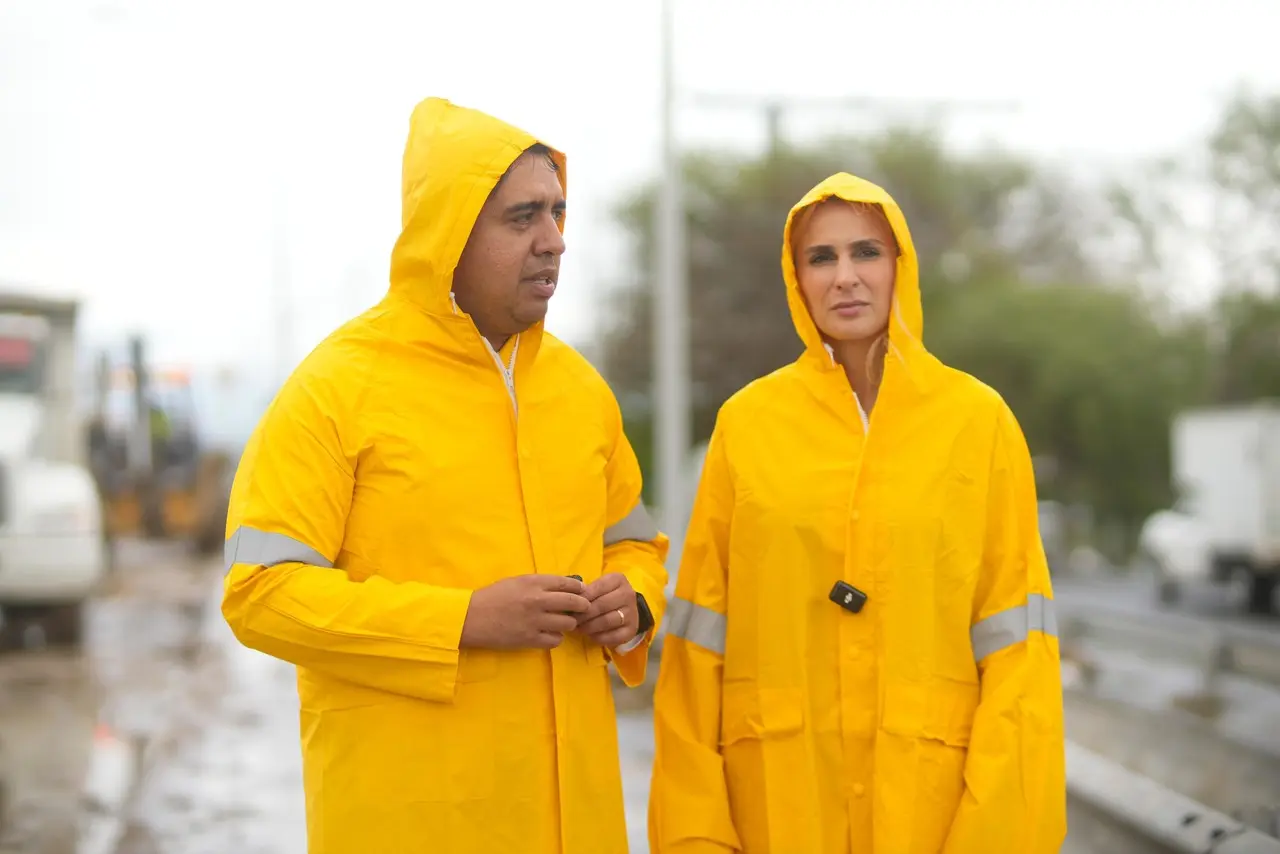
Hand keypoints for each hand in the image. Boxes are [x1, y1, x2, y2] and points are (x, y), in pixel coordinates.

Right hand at [460, 574, 589, 649]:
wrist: (471, 618)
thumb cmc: (493, 596)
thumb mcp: (517, 582)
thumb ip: (540, 583)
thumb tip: (564, 586)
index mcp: (534, 583)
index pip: (568, 583)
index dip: (579, 588)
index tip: (582, 591)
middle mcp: (538, 600)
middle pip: (574, 603)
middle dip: (582, 606)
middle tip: (582, 609)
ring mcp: (535, 621)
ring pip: (568, 623)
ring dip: (568, 623)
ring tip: (561, 622)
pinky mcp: (530, 639)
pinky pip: (556, 640)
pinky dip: (556, 638)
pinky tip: (550, 634)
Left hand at [576, 572, 639, 647]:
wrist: (626, 609)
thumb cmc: (605, 595)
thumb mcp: (598, 587)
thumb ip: (586, 591)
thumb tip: (569, 601)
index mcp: (618, 580)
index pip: (598, 587)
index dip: (582, 597)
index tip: (570, 605)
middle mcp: (628, 594)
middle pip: (602, 605)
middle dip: (583, 614)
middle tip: (571, 620)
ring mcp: (632, 613)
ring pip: (606, 621)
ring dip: (589, 626)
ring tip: (578, 628)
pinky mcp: (632, 630)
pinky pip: (613, 636)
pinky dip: (598, 637)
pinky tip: (590, 635)